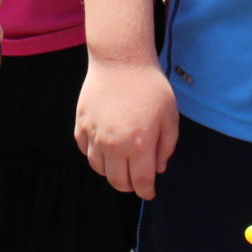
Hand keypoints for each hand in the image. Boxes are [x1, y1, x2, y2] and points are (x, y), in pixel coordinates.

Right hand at [75, 54, 178, 199]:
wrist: (121, 59)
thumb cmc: (150, 87)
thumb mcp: (170, 117)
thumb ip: (166, 147)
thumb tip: (157, 168)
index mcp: (139, 145)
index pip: (141, 183)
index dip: (146, 192)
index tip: (149, 192)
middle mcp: (114, 144)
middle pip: (117, 181)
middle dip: (129, 185)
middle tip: (136, 178)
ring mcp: (94, 134)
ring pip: (98, 168)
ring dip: (111, 171)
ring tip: (121, 162)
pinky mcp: (81, 123)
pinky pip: (85, 150)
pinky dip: (95, 154)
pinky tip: (105, 146)